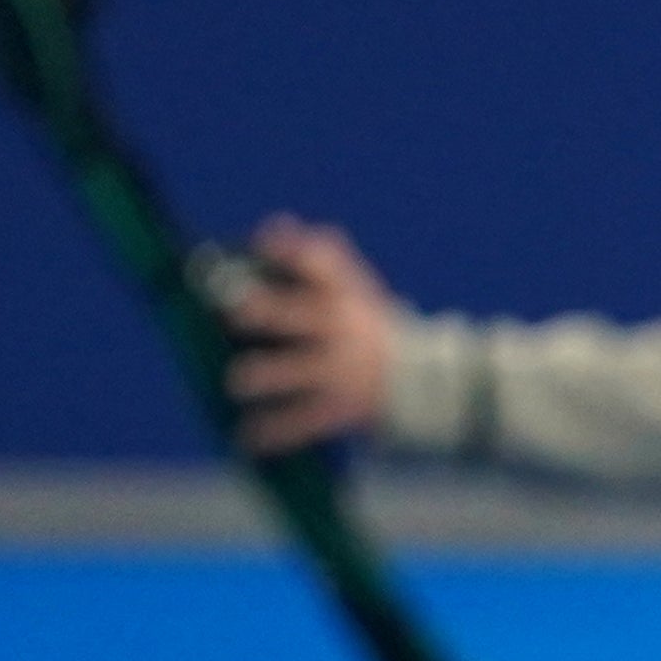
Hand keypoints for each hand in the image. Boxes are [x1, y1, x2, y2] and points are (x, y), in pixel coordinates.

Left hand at [220, 216, 400, 454]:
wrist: (427, 388)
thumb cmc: (376, 332)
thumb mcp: (359, 292)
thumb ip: (323, 258)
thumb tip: (277, 224)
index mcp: (346, 301)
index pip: (323, 267)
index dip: (294, 253)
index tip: (263, 243)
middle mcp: (343, 333)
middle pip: (299, 318)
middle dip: (266, 313)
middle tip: (233, 312)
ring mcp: (341, 374)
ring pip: (296, 373)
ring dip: (266, 376)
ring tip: (235, 381)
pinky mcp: (341, 410)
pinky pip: (302, 422)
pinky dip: (273, 431)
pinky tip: (245, 436)